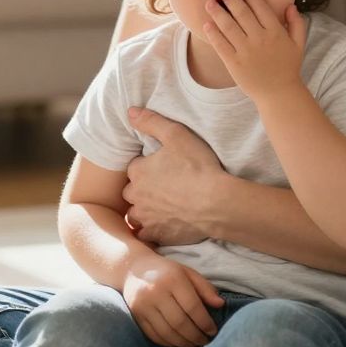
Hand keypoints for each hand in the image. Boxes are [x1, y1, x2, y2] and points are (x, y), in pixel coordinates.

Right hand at [121, 254, 224, 346]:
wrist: (133, 269)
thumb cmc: (167, 272)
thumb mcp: (188, 273)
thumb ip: (205, 288)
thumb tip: (220, 305)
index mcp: (172, 279)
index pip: (192, 307)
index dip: (205, 322)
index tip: (213, 331)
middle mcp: (155, 292)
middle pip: (180, 323)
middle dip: (195, 336)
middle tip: (205, 340)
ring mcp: (143, 305)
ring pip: (167, 333)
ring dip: (184, 342)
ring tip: (194, 343)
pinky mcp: (136, 316)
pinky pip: (155, 336)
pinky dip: (169, 343)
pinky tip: (178, 342)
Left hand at [124, 107, 222, 246]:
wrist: (216, 202)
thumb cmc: (198, 167)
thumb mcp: (176, 135)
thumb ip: (151, 122)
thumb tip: (129, 112)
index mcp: (138, 171)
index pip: (134, 168)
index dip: (147, 167)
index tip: (162, 168)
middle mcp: (136, 195)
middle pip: (131, 191)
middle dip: (142, 189)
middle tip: (163, 187)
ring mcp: (146, 217)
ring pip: (135, 214)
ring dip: (143, 211)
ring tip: (162, 207)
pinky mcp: (157, 234)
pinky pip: (145, 235)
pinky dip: (151, 230)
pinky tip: (163, 225)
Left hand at [201, 0, 306, 100]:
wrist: (279, 94)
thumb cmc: (288, 67)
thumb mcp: (298, 44)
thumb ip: (297, 23)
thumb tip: (290, 5)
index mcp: (276, 32)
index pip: (260, 7)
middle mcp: (260, 39)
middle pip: (242, 13)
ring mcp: (246, 52)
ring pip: (229, 27)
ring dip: (217, 13)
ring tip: (209, 3)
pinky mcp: (234, 64)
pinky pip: (221, 45)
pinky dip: (213, 34)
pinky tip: (207, 24)